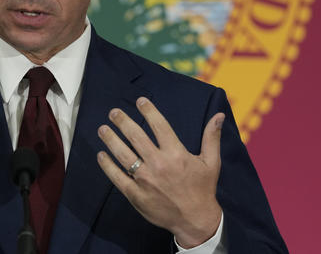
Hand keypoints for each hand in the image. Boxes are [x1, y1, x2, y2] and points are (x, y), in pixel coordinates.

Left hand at [97, 97, 223, 248]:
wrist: (195, 220)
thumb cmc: (202, 189)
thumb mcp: (211, 162)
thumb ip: (211, 137)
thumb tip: (219, 115)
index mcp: (176, 154)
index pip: (159, 126)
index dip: (149, 111)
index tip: (140, 101)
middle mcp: (158, 164)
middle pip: (136, 137)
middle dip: (123, 122)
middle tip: (113, 113)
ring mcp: (145, 180)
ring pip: (123, 155)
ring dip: (111, 140)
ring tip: (102, 129)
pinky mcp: (136, 194)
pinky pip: (118, 177)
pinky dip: (107, 165)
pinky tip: (101, 155)